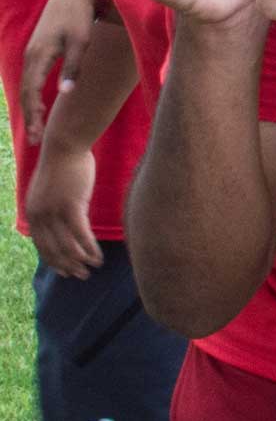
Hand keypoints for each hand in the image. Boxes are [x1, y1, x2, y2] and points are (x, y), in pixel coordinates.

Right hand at [17, 0, 95, 151]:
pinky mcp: (37, 51)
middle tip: (35, 141)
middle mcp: (30, 57)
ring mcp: (31, 53)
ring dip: (30, 108)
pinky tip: (38, 106)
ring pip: (27, 87)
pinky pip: (31, 78)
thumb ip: (73, 67)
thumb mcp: (81, 42)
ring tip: (36, 129)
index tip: (38, 135)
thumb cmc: (80, 18)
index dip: (34, 115)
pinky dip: (32, 95)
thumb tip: (65, 93)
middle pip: (26, 94)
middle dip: (30, 118)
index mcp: (40, 56)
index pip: (32, 93)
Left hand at [25, 140, 99, 277]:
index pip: (41, 246)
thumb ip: (52, 207)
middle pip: (53, 250)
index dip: (53, 261)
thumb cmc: (63, 164)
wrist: (65, 145)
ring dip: (81, 260)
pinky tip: (98, 255)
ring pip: (68, 245)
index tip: (65, 271)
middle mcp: (40, 216)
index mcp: (33, 213)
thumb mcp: (51, 190)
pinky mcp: (71, 206)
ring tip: (93, 267)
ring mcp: (54, 212)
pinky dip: (89, 248)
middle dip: (67, 266)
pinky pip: (81, 234)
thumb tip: (63, 220)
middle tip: (80, 276)